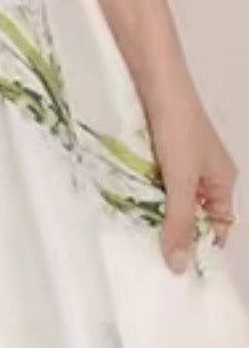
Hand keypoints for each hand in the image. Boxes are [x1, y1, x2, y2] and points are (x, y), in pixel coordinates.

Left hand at [141, 80, 238, 271]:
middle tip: (148, 253)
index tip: (176, 268)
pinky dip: (141, 189)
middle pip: (191, 213)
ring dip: (153, 209)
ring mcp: (180, 160)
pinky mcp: (158, 149)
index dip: (200, 246)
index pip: (218, 226)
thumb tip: (180, 265)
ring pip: (168, 197)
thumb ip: (180, 222)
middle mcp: (204, 172)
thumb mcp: (180, 181)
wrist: (155, 79)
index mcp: (222, 181)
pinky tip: (125, 200)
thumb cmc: (178, 125)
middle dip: (172, 229)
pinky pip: (152, 179)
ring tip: (133, 229)